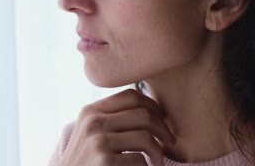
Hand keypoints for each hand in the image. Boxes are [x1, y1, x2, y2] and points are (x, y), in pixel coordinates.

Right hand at [58, 89, 175, 165]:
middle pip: (143, 114)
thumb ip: (111, 118)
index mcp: (90, 111)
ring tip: (157, 162)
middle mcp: (93, 122)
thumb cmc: (85, 162)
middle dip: (163, 129)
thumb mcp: (90, 133)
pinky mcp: (104, 162)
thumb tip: (152, 109)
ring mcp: (97, 142)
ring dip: (158, 152)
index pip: (130, 96)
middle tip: (169, 142)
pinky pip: (140, 161)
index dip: (153, 106)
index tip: (162, 120)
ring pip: (145, 137)